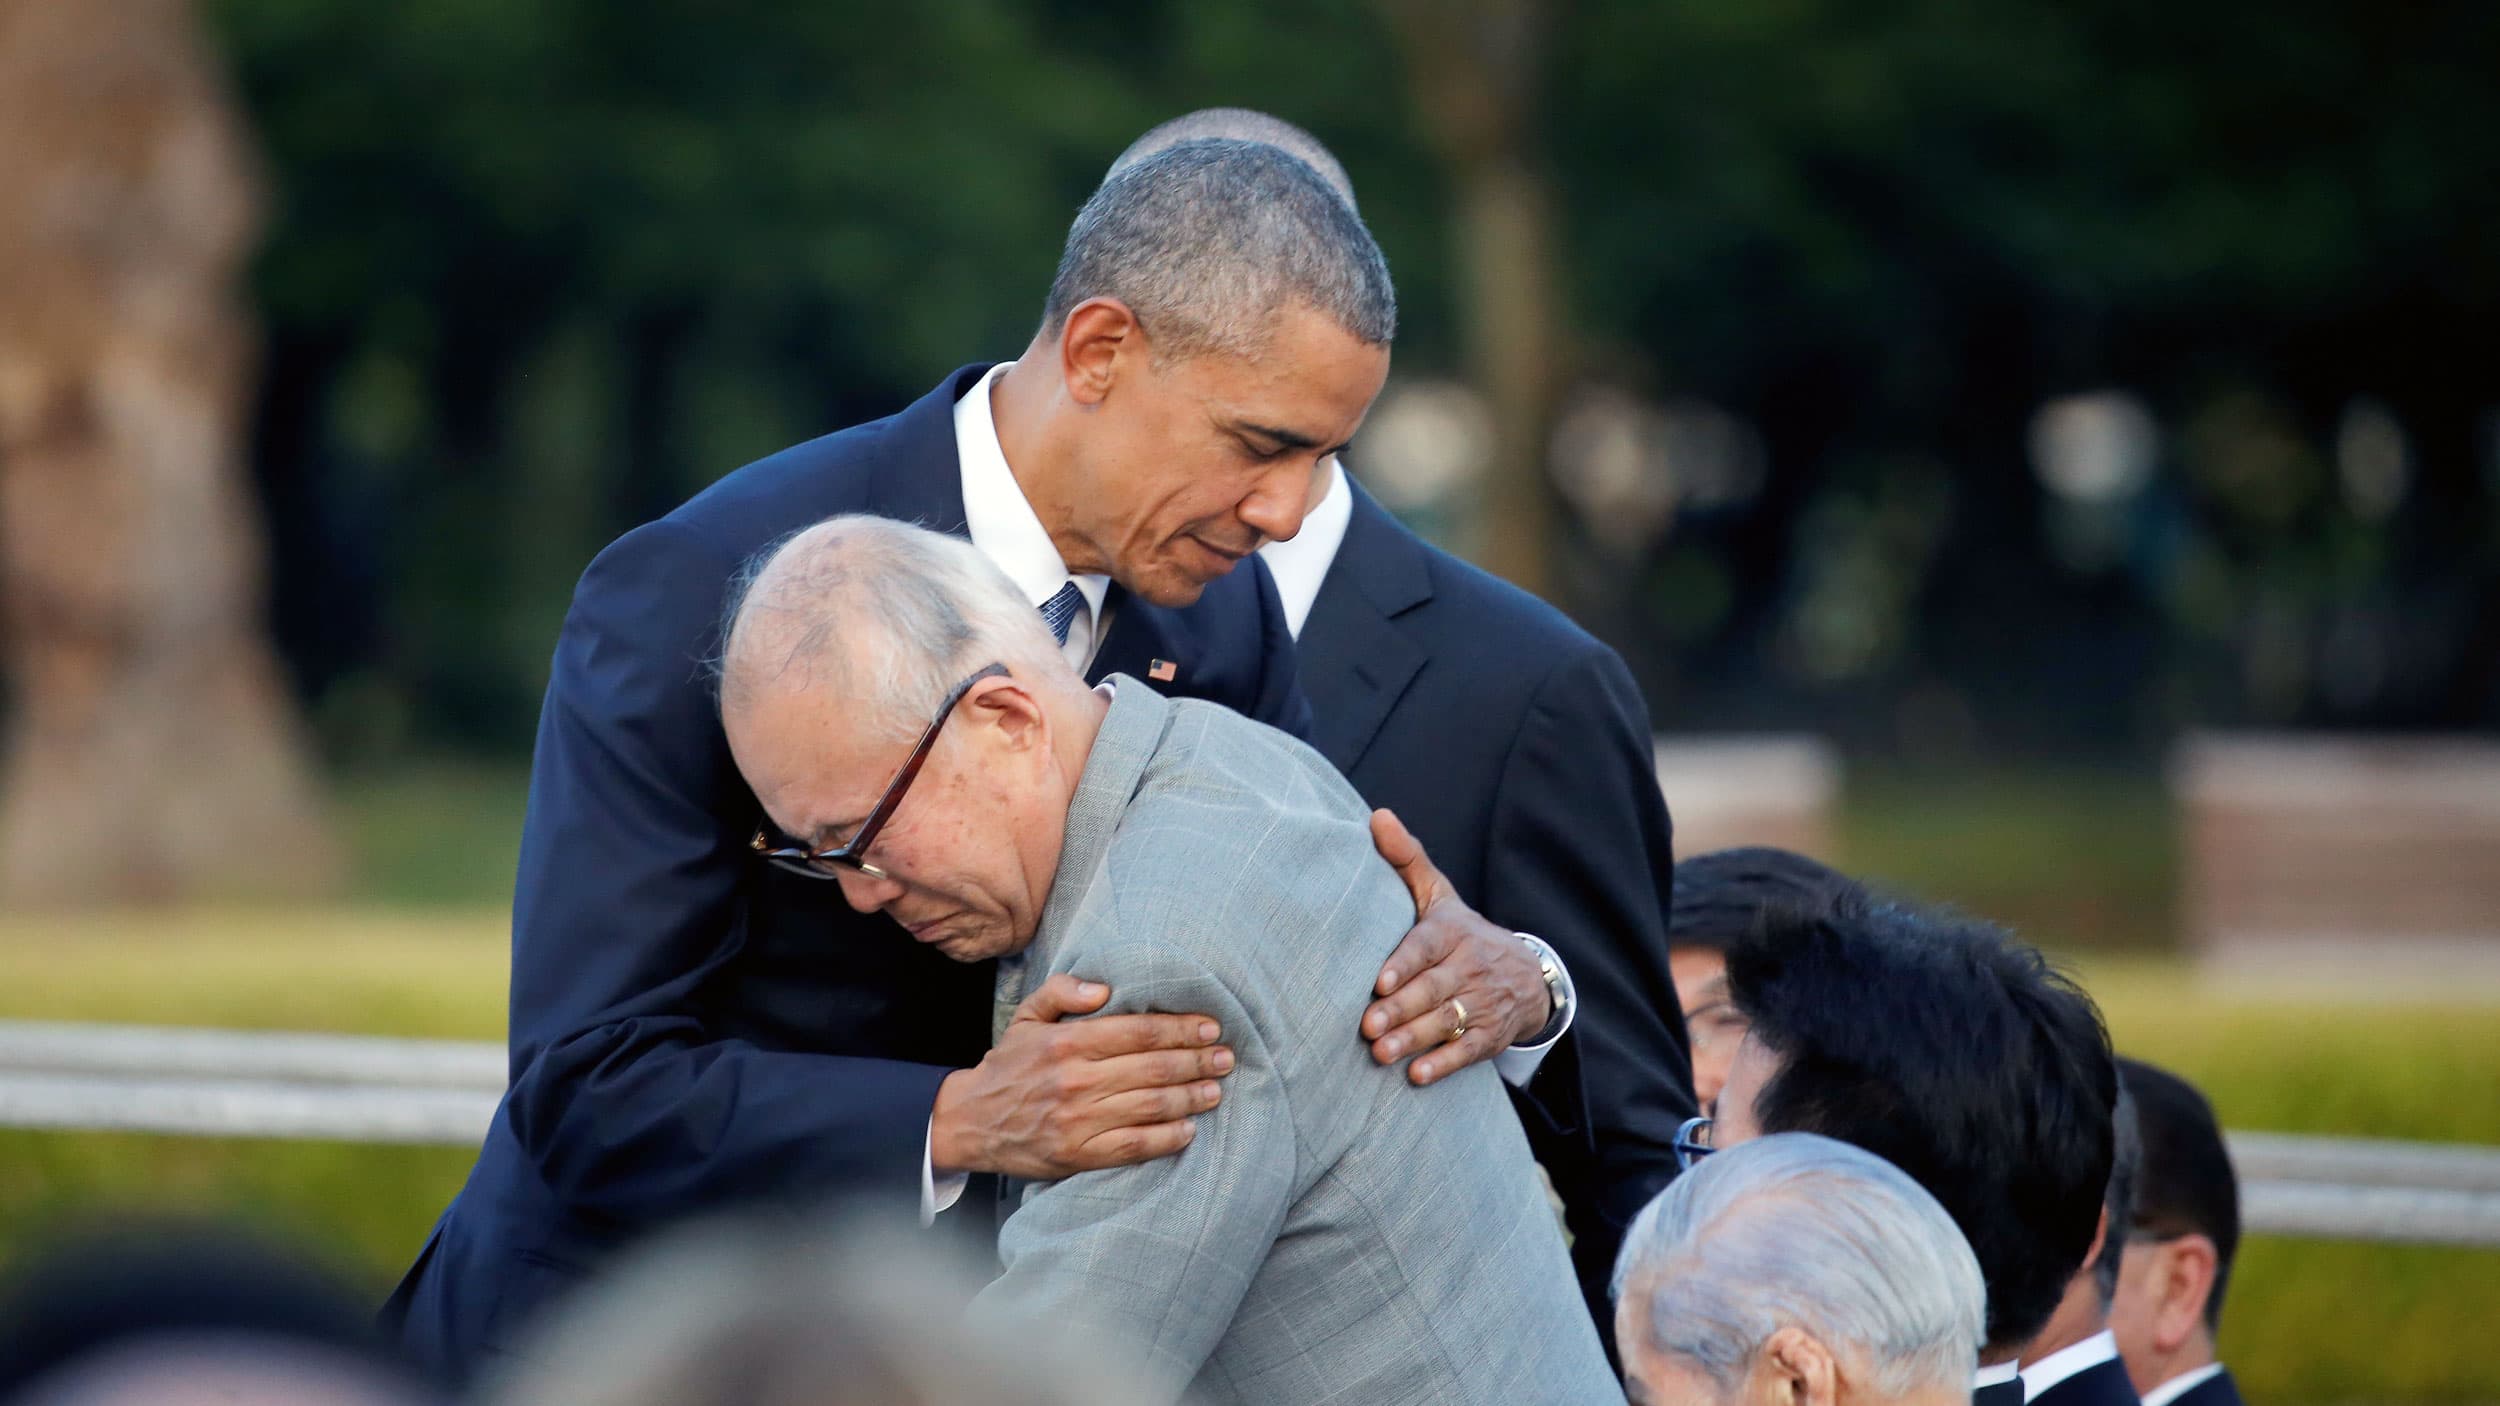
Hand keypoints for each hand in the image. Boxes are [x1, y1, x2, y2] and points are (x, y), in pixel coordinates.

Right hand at [929, 973, 1233, 1180]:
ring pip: (1149, 1106)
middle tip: (1226, 1058)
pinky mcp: (1077, 1154)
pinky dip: (1166, 1138)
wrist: (969, 1122)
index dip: (1180, 1028)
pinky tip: (1189, 1130)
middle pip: (1152, 1068)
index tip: (1210, 1027)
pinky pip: (1133, 1146)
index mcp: (1068, 1041)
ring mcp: (1077, 1120)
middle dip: (1196, 1061)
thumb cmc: (1008, 1065)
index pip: (1138, 1031)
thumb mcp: (1027, 1016)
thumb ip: (1064, 991)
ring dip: (1190, 1098)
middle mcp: (1075, 1080)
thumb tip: (1105, 987)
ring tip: (1215, 1090)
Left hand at [1360, 808, 1552, 1085]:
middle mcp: (1470, 966)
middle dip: (1401, 1008)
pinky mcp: (1491, 1034)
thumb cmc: (1460, 932)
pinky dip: (1444, 1063)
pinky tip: (1417, 1076)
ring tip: (1381, 1053)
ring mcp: (1483, 1002)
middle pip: (1433, 989)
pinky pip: (1468, 1051)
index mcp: (1452, 932)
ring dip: (1414, 1039)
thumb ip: (1406, 859)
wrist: (1527, 973)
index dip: (1404, 965)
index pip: (1426, 947)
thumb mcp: (1439, 895)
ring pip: (1447, 1021)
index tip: (1379, 981)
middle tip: (1368, 1026)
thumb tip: (1376, 815)